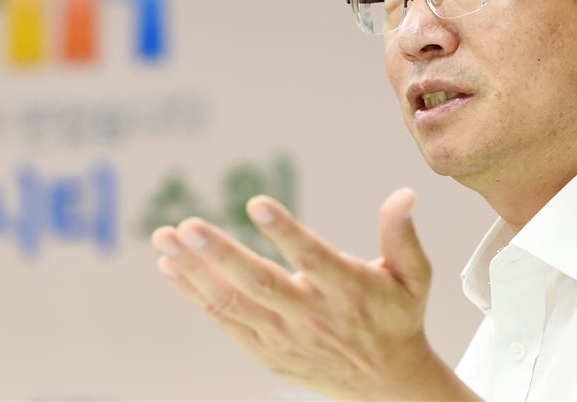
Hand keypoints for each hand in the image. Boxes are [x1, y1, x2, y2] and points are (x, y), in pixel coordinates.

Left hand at [150, 188, 478, 400]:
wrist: (385, 383)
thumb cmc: (397, 315)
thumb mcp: (414, 276)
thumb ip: (402, 235)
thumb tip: (405, 193)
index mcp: (348, 291)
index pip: (314, 259)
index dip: (286, 233)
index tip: (257, 203)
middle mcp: (312, 315)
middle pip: (261, 284)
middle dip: (220, 254)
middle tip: (187, 225)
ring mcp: (284, 336)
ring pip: (232, 302)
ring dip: (193, 271)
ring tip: (163, 238)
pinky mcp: (265, 349)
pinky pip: (223, 318)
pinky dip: (194, 293)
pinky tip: (169, 266)